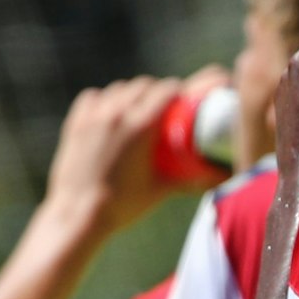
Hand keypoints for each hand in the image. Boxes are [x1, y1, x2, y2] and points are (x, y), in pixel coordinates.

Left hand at [44, 73, 214, 233]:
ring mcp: (93, 117)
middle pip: (143, 85)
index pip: (165, 91)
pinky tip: (111, 111)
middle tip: (165, 105)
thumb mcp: (163, 189)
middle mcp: (116, 114)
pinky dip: (106, 99)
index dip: (178, 90)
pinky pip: (94, 97)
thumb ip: (193, 179)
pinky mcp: (76, 124)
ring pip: (118, 89)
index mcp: (141, 127)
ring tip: (140, 107)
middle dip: (157, 90)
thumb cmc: (124, 205)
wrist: (79, 213)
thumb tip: (223, 178)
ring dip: (133, 93)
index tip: (184, 96)